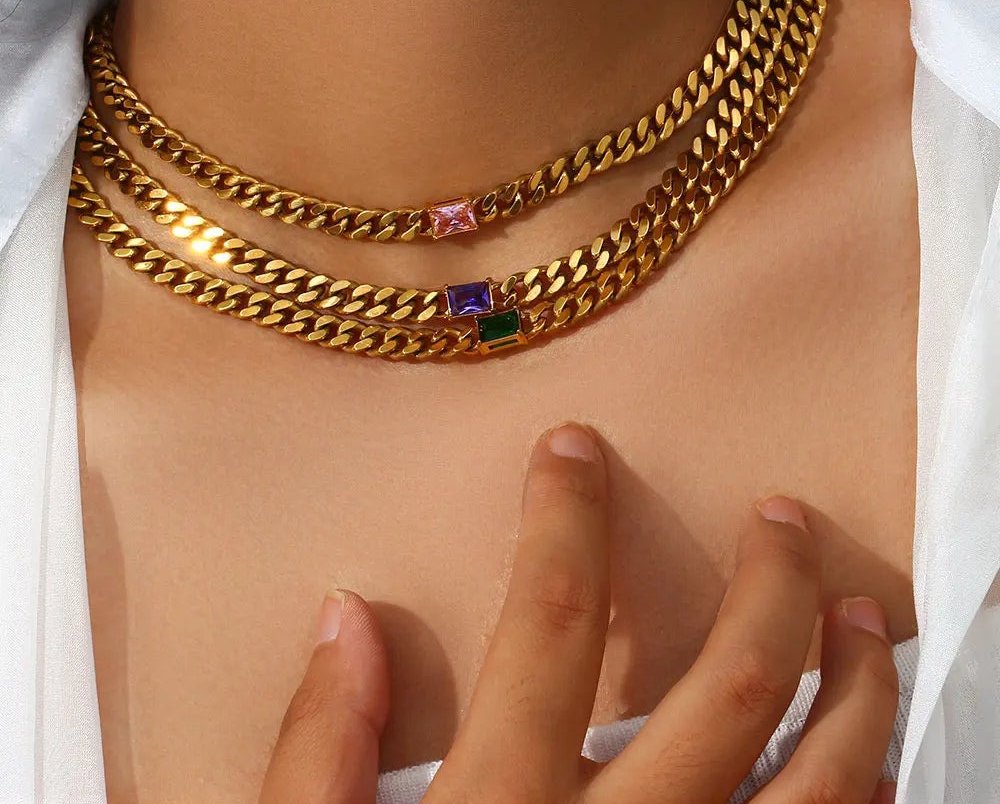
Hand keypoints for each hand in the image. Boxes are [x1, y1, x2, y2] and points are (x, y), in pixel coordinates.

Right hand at [259, 423, 898, 803]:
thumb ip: (318, 755)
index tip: (574, 449)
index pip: (550, 622)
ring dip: (855, 687)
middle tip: (781, 516)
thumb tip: (346, 620)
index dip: (565, 519)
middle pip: (730, 687)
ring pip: (823, 784)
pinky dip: (863, 802)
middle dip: (767, 581)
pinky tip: (872, 759)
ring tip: (862, 614)